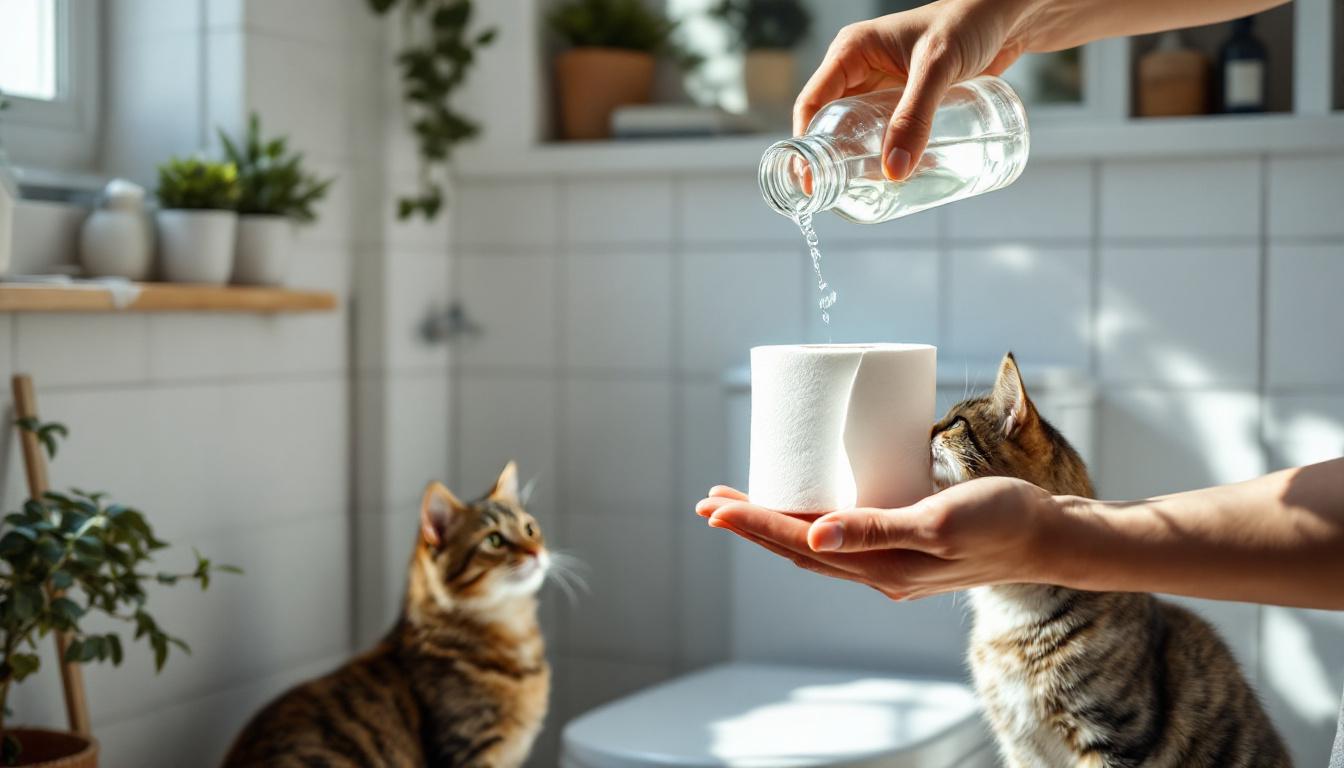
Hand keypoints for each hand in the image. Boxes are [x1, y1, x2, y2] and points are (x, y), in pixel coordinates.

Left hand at [695, 477, 1063, 599]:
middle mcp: (879, 571)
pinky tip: (806, 504)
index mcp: (881, 567)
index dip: (754, 523)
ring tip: (741, 500)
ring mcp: (892, 564)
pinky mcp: (905, 546)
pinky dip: (813, 523)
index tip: (715, 504)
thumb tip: (814, 536)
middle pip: (797, 547)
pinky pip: (844, 539)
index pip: (799, 543)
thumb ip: (879, 529)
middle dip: (752, 524)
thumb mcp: (940, 520)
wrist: (1050, 536)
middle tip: (710, 499)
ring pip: (817, 546)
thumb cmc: (1002, 520)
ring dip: (775, 524)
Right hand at [795, 0, 1049, 179]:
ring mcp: (882, 86)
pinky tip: (898, 176)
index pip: (812, 102)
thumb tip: (894, 170)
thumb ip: (915, 116)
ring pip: (859, 131)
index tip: (810, 180)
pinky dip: (888, 154)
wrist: (1008, 15)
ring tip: (868, 192)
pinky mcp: (906, 100)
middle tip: (839, 193)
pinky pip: (887, 132)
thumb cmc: (969, 22)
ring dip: (861, 160)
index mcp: (851, 52)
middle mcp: (860, 69)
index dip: (806, 143)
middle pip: (831, 122)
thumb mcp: (937, 68)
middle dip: (833, 158)